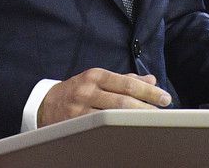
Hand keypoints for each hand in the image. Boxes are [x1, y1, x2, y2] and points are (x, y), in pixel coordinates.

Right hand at [37, 68, 171, 126]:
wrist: (44, 104)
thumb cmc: (77, 90)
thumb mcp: (98, 79)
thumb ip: (124, 79)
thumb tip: (151, 79)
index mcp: (96, 76)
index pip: (128, 83)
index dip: (149, 91)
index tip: (164, 98)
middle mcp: (87, 90)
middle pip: (122, 100)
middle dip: (146, 107)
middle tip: (163, 113)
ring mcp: (79, 109)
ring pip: (111, 116)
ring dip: (134, 120)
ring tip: (151, 123)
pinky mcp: (73, 125)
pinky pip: (98, 129)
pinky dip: (115, 130)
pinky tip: (128, 132)